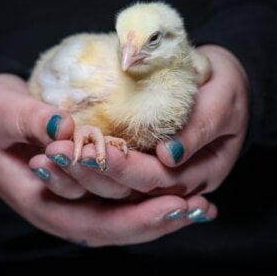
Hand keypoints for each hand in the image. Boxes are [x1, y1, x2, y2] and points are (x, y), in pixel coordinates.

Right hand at [0, 74, 202, 245]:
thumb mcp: (0, 112)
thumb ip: (29, 121)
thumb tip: (64, 126)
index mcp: (42, 203)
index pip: (97, 221)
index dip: (137, 218)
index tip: (176, 203)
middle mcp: (64, 210)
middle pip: (120, 227)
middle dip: (162, 220)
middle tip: (202, 209)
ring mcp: (78, 199)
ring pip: (126, 216)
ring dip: (164, 213)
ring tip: (203, 207)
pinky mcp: (88, 184)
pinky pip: (124, 197)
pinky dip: (153, 196)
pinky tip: (182, 190)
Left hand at [44, 44, 247, 204]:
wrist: (219, 84)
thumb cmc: (226, 87)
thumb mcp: (223, 100)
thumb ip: (200, 127)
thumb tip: (169, 156)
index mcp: (203, 174)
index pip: (157, 180)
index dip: (125, 169)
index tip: (93, 150)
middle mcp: (177, 186)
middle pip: (129, 191)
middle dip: (92, 174)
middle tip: (58, 154)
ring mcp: (156, 178)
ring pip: (114, 189)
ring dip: (79, 176)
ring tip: (50, 158)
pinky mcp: (139, 166)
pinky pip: (109, 174)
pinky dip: (81, 168)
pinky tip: (55, 157)